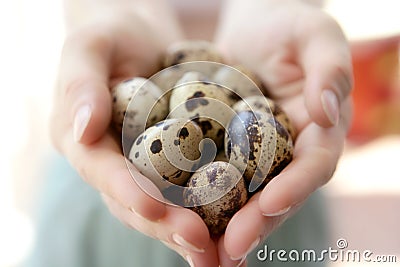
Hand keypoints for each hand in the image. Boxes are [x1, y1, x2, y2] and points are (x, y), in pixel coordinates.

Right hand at [50, 3, 219, 265]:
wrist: (140, 35)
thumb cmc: (110, 34)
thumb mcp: (90, 46)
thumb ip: (81, 84)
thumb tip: (83, 129)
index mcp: (84, 141)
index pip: (103, 172)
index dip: (127, 192)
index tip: (155, 210)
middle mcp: (112, 162)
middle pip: (136, 202)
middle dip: (166, 225)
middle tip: (200, 244)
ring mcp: (142, 166)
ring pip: (164, 206)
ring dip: (190, 231)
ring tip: (220, 253)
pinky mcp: (173, 162)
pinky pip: (189, 188)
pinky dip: (209, 210)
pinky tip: (234, 225)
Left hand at [214, 0, 352, 263]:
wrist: (257, 24)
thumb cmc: (290, 23)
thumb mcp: (315, 34)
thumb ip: (328, 69)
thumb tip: (327, 113)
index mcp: (319, 128)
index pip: (313, 166)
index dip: (295, 188)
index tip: (269, 207)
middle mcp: (290, 148)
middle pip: (278, 193)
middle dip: (256, 224)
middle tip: (229, 251)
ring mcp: (258, 151)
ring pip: (246, 196)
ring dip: (227, 226)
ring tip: (205, 252)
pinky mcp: (228, 147)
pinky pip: (217, 176)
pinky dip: (204, 200)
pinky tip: (183, 219)